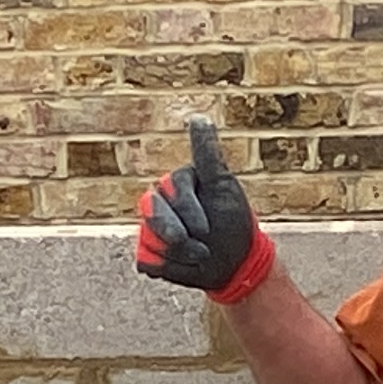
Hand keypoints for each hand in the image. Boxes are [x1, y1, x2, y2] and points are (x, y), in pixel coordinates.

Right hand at [135, 116, 276, 302]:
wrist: (236, 262)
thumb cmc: (232, 221)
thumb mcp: (224, 186)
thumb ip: (207, 154)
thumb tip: (198, 116)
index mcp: (178, 183)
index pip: (172, 187)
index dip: (188, 208)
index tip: (207, 226)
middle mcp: (160, 203)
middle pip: (153, 212)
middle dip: (179, 234)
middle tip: (204, 244)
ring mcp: (151, 229)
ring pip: (149, 238)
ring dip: (178, 253)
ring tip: (200, 254)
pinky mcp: (148, 254)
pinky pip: (146, 259)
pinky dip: (167, 267)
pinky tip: (185, 264)